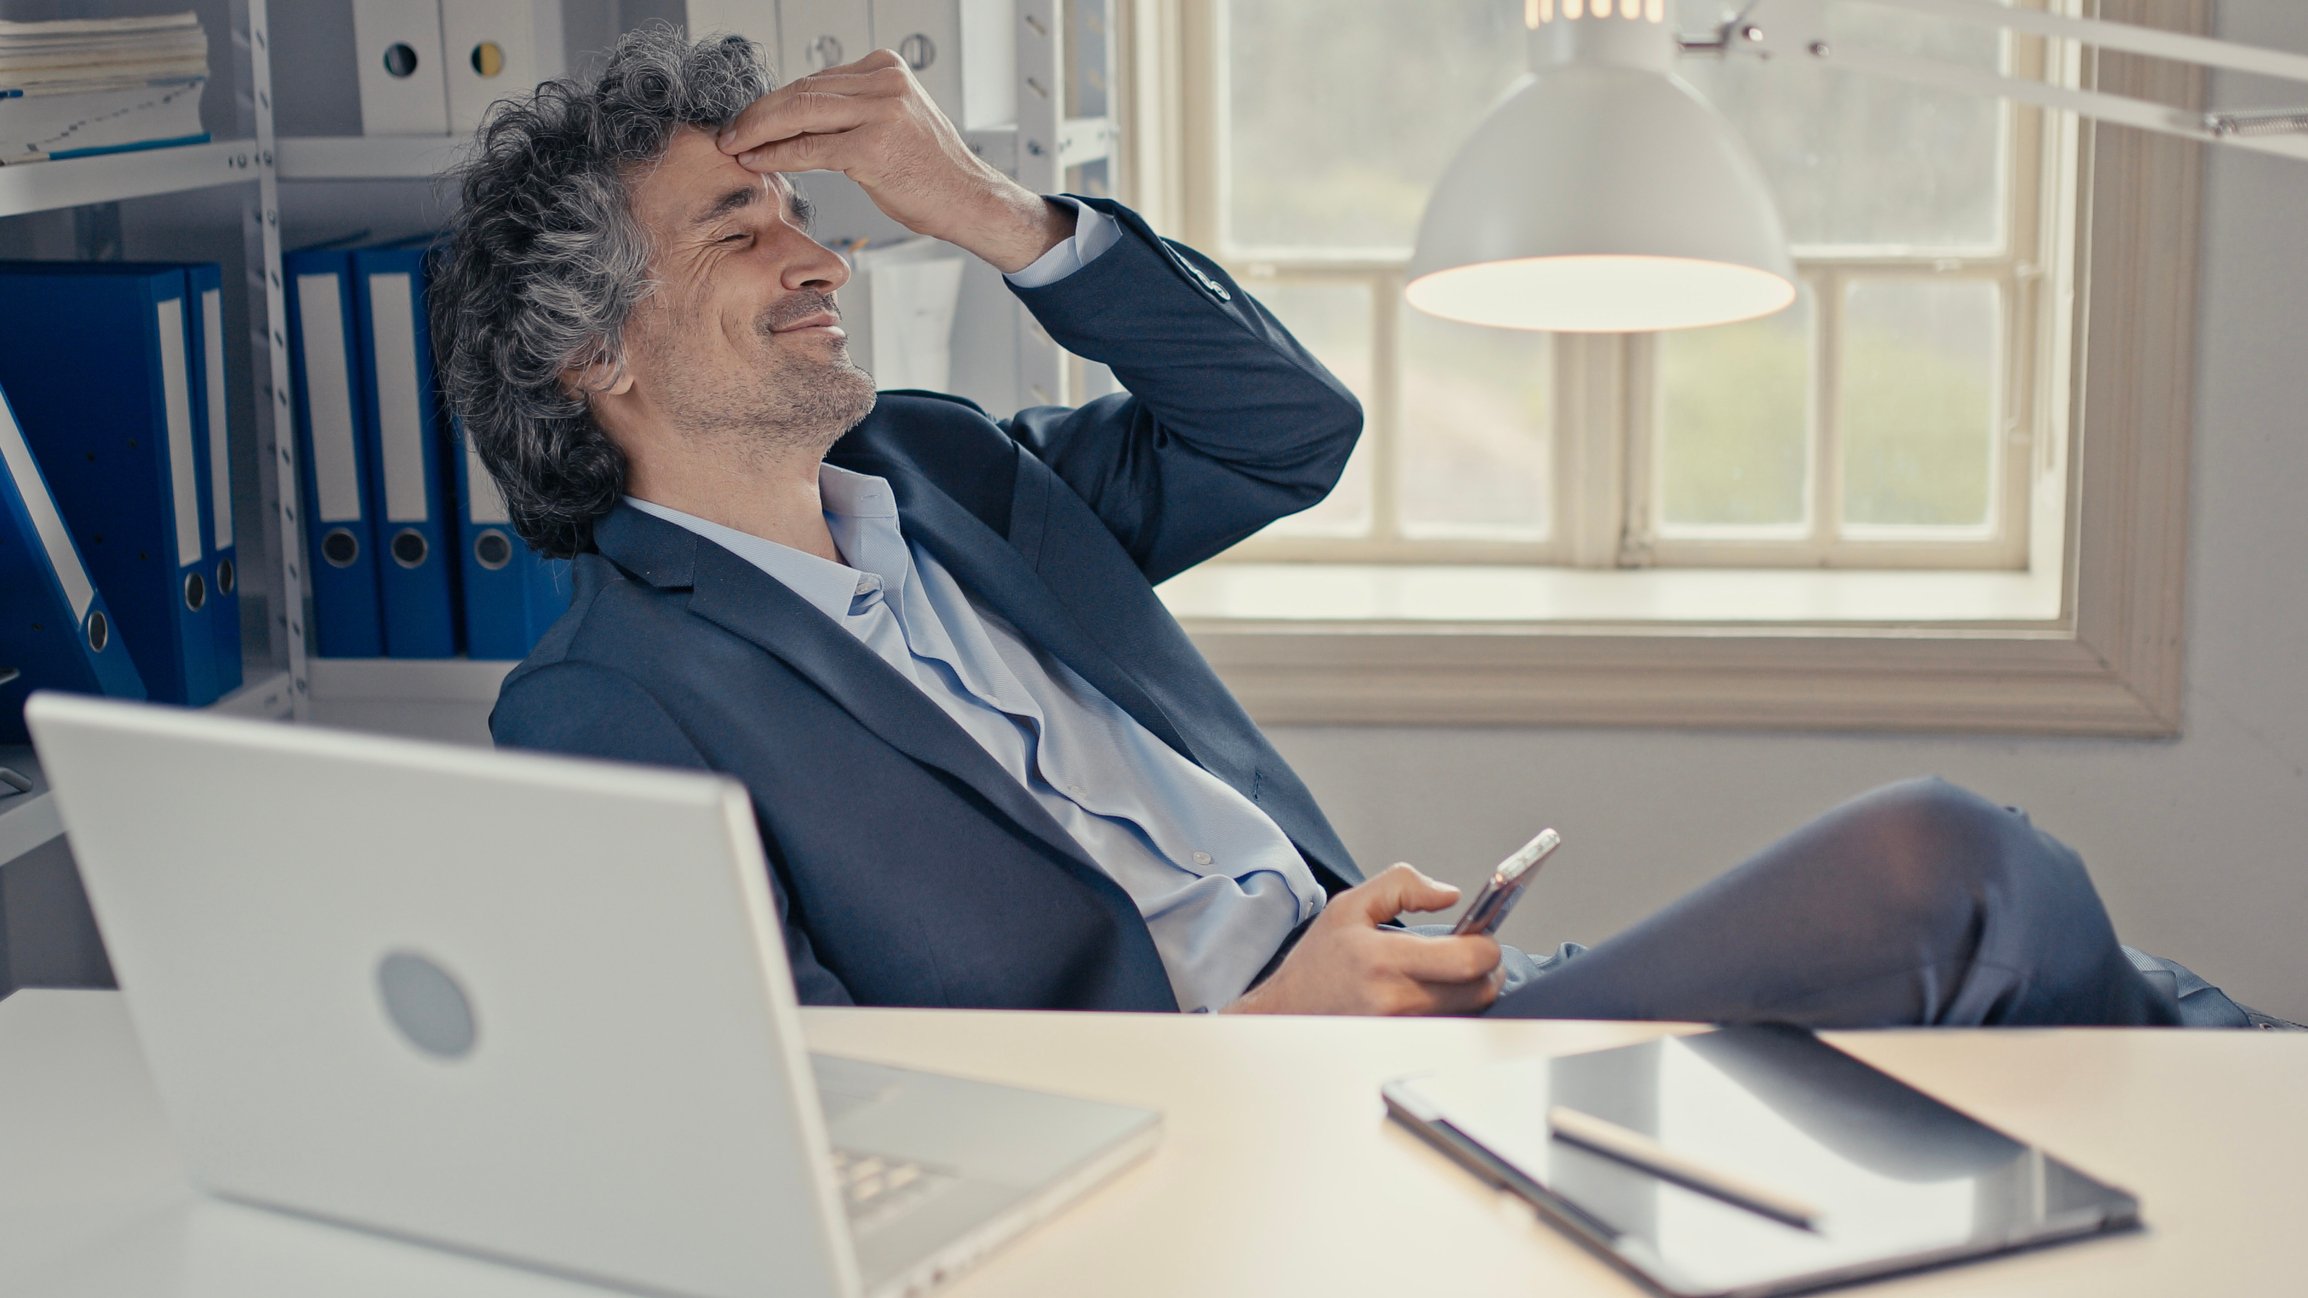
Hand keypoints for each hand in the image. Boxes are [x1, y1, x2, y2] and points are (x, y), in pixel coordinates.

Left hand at [716, 49, 1074, 273]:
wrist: (969, 201)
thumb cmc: (931, 172)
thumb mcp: (892, 122)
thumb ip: (851, 109)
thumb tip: (796, 114)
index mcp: (887, 69)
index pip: (815, 80)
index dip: (774, 102)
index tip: (748, 120)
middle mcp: (885, 82)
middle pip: (802, 92)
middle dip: (758, 114)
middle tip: (730, 133)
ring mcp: (881, 111)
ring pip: (800, 114)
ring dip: (759, 132)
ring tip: (735, 147)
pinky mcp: (874, 146)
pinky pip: (810, 147)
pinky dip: (777, 154)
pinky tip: (757, 160)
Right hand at [1223, 864, 1504, 1016]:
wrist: (1289, 1011)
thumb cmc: (1319, 962)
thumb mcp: (1350, 905)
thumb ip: (1402, 885)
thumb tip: (1448, 895)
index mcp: (1385, 961)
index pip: (1468, 960)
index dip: (1484, 944)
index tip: (1477, 934)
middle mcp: (1396, 1001)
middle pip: (1480, 990)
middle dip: (1484, 967)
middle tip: (1467, 952)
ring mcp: (1404, 1029)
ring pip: (1471, 1010)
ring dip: (1470, 988)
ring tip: (1446, 971)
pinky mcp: (1407, 1045)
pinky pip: (1451, 1025)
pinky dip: (1454, 1007)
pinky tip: (1433, 992)